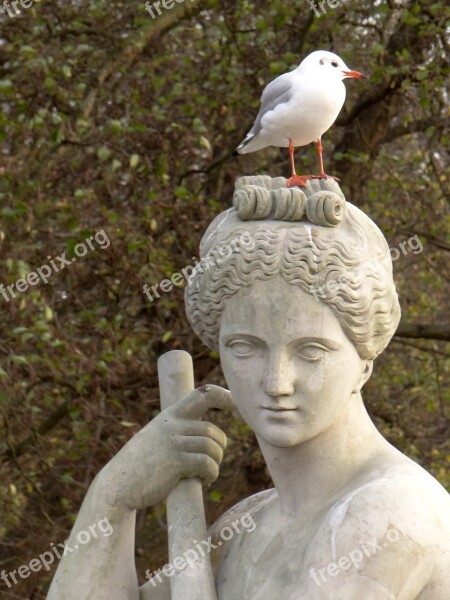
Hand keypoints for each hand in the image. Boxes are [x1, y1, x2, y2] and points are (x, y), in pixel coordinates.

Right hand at [96, 385, 231, 510]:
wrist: (118, 484)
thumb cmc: (141, 464)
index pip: (203, 394)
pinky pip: (206, 464)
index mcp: (170, 415)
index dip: (226, 397)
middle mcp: (173, 425)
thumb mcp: (157, 436)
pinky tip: (204, 481)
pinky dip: (211, 474)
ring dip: (215, 463)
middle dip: (219, 448)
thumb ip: (178, 430)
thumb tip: (207, 436)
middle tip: (211, 461)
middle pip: (212, 430)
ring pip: (212, 447)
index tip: (239, 409)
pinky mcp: (175, 462)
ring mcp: (173, 442)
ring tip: (206, 474)